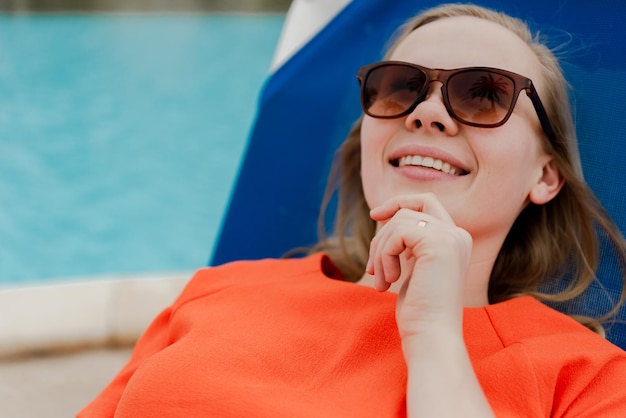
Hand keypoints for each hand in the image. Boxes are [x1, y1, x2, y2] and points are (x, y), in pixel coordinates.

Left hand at [365, 193, 472, 339]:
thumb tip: (385, 218)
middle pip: (409, 209)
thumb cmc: (419, 310)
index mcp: (455, 240)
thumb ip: (409, 243)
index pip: (427, 201)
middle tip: (372, 267)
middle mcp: (458, 234)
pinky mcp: (438, 243)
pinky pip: (397, 232)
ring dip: (381, 251)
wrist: (431, 335)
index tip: (375, 216)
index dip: (399, 202)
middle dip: (383, 231)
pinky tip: (389, 281)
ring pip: (399, 221)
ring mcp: (450, 237)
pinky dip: (384, 255)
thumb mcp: (414, 268)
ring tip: (381, 280)